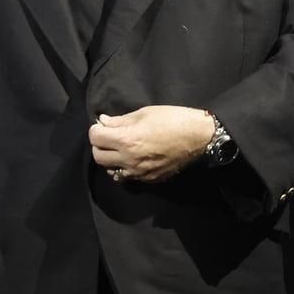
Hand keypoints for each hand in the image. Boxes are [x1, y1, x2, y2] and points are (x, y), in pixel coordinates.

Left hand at [88, 105, 214, 182]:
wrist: (198, 137)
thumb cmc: (172, 119)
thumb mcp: (144, 113)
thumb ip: (120, 120)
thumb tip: (103, 122)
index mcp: (126, 140)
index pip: (95, 138)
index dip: (96, 129)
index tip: (102, 125)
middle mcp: (129, 160)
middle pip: (98, 157)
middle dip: (99, 145)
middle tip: (108, 136)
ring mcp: (139, 173)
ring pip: (111, 171)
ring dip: (110, 160)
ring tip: (120, 149)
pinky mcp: (149, 180)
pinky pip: (128, 177)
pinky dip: (124, 168)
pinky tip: (133, 158)